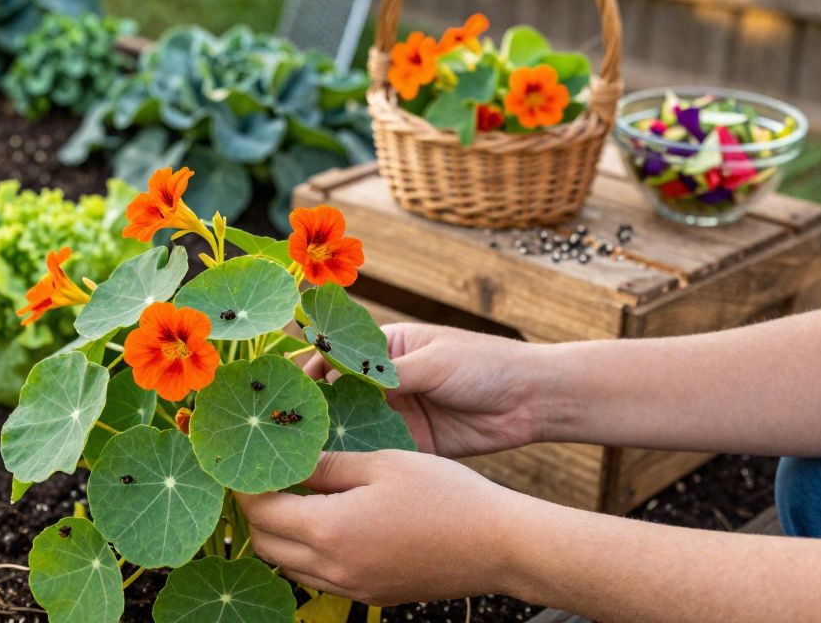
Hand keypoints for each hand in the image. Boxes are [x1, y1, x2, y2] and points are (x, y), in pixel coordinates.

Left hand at [237, 450, 532, 605]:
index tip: (245, 461)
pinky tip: (324, 519)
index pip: (262, 510)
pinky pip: (317, 576)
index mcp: (331, 530)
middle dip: (255, 509)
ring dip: (278, 532)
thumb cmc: (445, 495)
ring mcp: (352, 587)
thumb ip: (328, 465)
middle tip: (263, 475)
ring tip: (291, 494)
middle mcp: (333, 568)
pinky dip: (306, 550)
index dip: (246, 484)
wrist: (499, 545)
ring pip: (288, 564)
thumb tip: (289, 460)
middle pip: (265, 542)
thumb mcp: (382, 463)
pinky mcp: (370, 594)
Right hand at [305, 323, 544, 456]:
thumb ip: (390, 375)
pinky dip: (359, 460)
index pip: (337, 356)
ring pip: (355, 424)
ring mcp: (398, 412)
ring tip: (304, 454)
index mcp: (387, 348)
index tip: (289, 392)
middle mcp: (386, 381)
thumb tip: (342, 382)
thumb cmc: (485, 364)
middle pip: (340, 394)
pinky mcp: (412, 443)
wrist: (533, 400)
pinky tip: (338, 472)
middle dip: (315, 409)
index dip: (311, 371)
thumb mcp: (435, 363)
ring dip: (332, 437)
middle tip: (287, 429)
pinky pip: (378, 450)